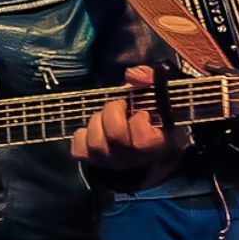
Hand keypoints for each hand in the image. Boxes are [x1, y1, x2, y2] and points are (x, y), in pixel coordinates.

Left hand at [71, 66, 189, 171]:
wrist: (139, 132)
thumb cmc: (148, 110)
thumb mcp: (153, 91)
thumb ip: (148, 78)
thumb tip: (132, 76)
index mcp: (159, 143)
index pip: (143, 140)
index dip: (138, 121)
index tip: (140, 111)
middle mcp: (137, 159)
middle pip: (116, 137)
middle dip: (112, 113)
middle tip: (118, 105)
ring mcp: (115, 164)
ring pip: (96, 145)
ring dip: (96, 123)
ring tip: (104, 116)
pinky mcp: (95, 163)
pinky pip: (79, 151)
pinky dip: (81, 136)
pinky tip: (92, 128)